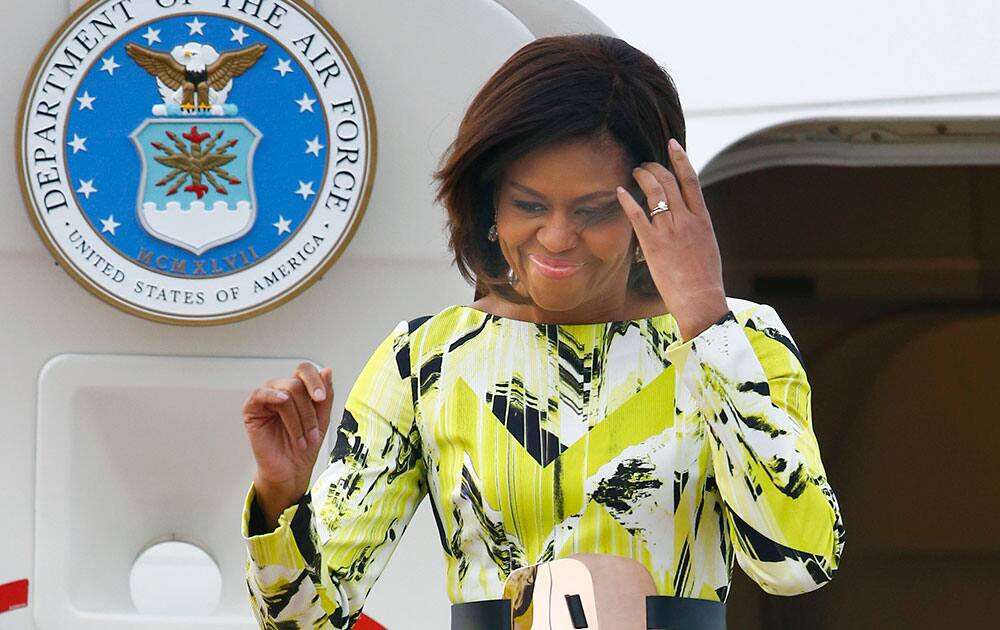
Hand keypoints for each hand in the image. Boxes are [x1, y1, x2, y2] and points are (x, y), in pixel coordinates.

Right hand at [243, 363, 333, 504]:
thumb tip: (328, 370)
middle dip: (308, 412)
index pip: (305, 370)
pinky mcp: (251, 409)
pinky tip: (282, 401)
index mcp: (298, 389)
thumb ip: (325, 395)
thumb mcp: (323, 419)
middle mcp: (281, 390)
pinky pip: (260, 394)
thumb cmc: (305, 446)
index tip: (321, 399)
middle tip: (313, 433)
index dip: (315, 381)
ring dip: (298, 419)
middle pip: (297, 384)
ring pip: (285, 392)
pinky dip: (273, 396)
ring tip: (302, 439)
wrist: (292, 471)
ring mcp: (266, 398)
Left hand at [617, 138, 728, 340]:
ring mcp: (670, 230)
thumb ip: (695, 229)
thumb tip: (687, 220)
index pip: (691, 180)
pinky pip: (638, 214)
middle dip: (655, 167)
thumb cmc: (704, 279)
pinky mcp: (653, 244)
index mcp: (702, 219)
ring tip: (635, 172)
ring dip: (642, 177)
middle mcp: (686, 220)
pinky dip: (628, 199)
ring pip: (654, 192)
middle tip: (645, 164)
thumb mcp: (706, 247)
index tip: (672, 145)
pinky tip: (620, 191)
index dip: (680, 159)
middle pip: (669, 181)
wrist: (700, 299)